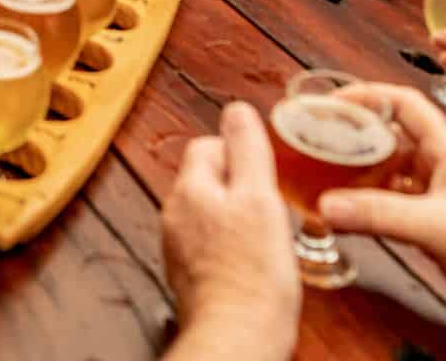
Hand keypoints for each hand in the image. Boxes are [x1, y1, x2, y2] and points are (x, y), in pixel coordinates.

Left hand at [161, 103, 300, 359]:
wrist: (238, 336)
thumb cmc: (252, 273)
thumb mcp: (259, 196)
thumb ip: (247, 148)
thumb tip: (236, 109)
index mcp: (188, 188)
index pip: (207, 144)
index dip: (240, 151)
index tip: (265, 171)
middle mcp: (175, 215)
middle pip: (208, 178)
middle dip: (240, 184)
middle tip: (270, 205)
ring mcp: (178, 246)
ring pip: (211, 211)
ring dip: (236, 216)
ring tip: (264, 236)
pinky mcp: (189, 275)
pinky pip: (211, 243)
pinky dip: (231, 245)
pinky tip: (253, 261)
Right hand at [319, 84, 445, 347]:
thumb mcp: (442, 228)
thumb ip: (383, 214)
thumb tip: (327, 203)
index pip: (403, 103)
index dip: (366, 95)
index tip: (330, 102)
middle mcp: (441, 170)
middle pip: (388, 134)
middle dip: (351, 133)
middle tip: (315, 140)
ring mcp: (438, 199)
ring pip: (387, 170)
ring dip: (356, 170)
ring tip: (322, 175)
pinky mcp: (435, 228)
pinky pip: (390, 204)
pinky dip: (366, 205)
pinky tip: (348, 216)